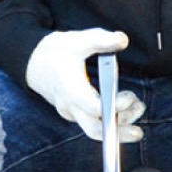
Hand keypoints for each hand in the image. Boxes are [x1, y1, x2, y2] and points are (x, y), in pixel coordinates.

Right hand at [25, 29, 144, 142]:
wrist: (32, 62)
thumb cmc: (55, 51)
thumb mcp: (77, 40)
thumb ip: (100, 39)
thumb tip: (123, 40)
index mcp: (69, 89)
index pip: (93, 108)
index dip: (114, 106)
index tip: (130, 97)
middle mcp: (69, 105)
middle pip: (94, 130)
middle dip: (118, 132)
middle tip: (138, 131)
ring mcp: (71, 111)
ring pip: (95, 130)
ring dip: (118, 126)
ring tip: (139, 108)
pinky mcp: (75, 112)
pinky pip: (93, 124)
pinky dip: (111, 122)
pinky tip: (127, 111)